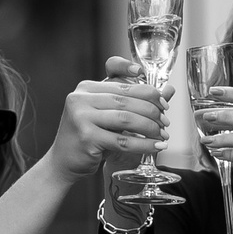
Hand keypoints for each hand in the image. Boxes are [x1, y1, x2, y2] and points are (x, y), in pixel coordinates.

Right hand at [52, 68, 167, 177]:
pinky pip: (123, 140)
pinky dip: (144, 144)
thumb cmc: (88, 137)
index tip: (158, 95)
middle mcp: (81, 98)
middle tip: (166, 120)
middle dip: (152, 109)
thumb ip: (133, 101)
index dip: (139, 79)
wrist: (63, 162)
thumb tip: (168, 91)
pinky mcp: (87, 137)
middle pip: (126, 98)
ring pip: (126, 118)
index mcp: (86, 87)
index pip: (114, 71)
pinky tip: (156, 147)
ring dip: (150, 127)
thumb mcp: (108, 114)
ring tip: (163, 134)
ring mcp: (81, 117)